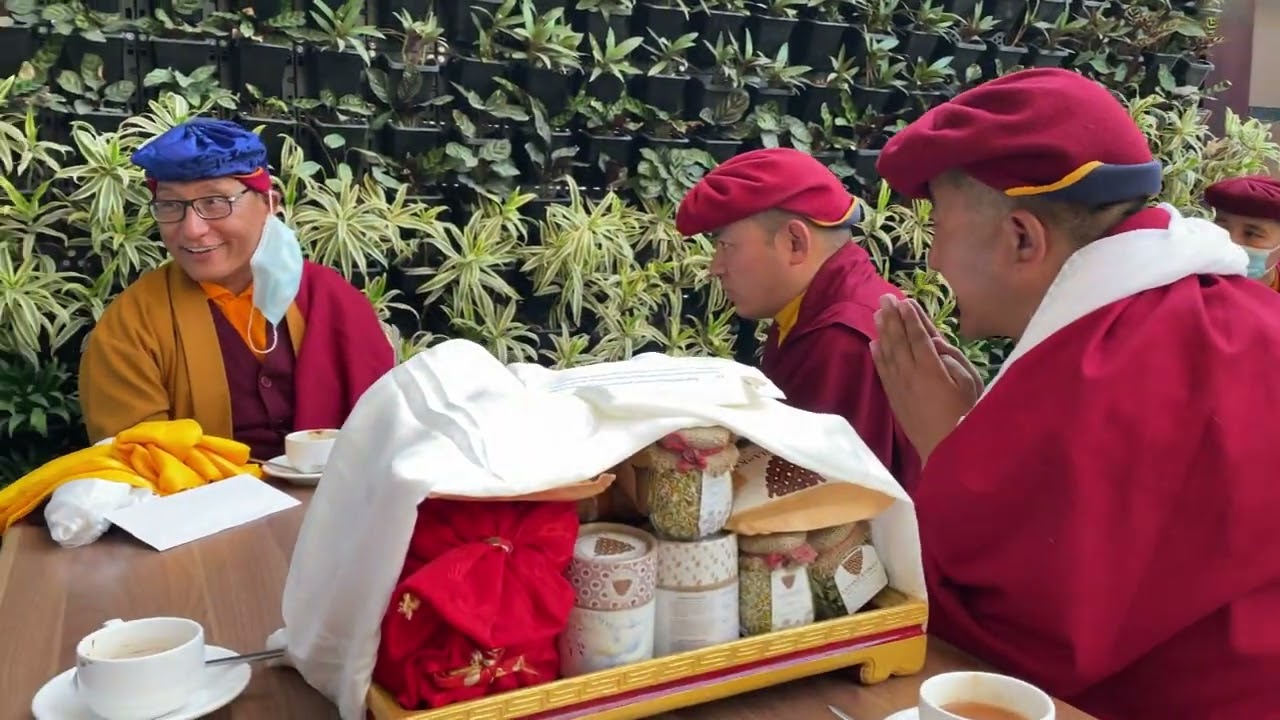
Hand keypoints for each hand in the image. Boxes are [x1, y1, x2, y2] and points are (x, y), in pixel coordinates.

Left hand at [869, 295, 982, 461]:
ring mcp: (899, 386)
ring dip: (882, 331)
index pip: (918, 335)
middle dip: (892, 317)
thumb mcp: (969, 381)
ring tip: (878, 313)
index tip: (904, 300)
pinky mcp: (894, 398)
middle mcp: (910, 373)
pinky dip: (877, 355)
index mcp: (931, 367)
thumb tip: (934, 342)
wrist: (946, 448)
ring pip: (887, 352)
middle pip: (898, 339)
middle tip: (884, 298)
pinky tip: (873, 343)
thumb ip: (952, 358)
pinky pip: (882, 371)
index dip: (910, 317)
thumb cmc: (967, 413)